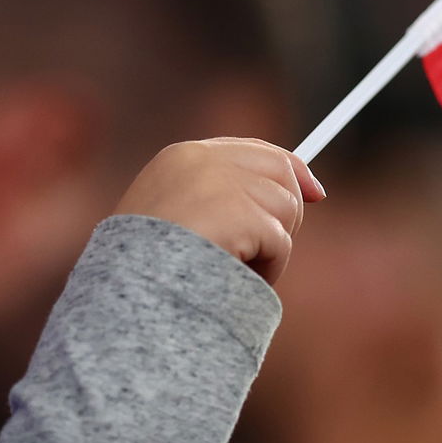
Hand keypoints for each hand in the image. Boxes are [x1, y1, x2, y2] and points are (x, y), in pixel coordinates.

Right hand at [111, 138, 325, 285]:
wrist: (128, 293)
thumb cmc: (145, 268)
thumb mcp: (173, 217)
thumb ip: (225, 196)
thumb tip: (310, 189)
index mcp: (181, 157)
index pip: (252, 149)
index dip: (288, 168)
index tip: (313, 191)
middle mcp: (204, 161)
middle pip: (281, 172)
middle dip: (284, 211)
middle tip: (261, 249)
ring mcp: (223, 185)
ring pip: (285, 209)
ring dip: (270, 247)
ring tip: (231, 268)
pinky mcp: (242, 214)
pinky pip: (280, 243)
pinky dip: (269, 268)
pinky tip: (234, 278)